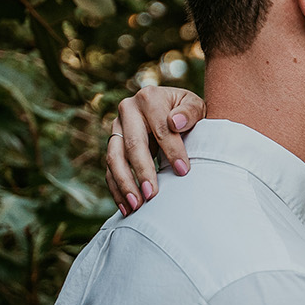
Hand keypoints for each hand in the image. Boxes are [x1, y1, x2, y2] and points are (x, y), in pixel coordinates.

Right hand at [106, 86, 205, 213]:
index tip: (183, 171)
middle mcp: (127, 110)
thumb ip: (190, 112)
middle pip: (132, 144)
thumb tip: (176, 123)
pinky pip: (109, 169)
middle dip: (142, 171)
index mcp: (149, 98)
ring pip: (114, 157)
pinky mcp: (112, 144)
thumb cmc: (187, 112)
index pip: (160, 127)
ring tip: (136, 206)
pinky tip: (126, 207)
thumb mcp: (195, 105)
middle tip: (152, 195)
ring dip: (124, 184)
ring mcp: (116, 127)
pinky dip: (116, 188)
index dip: (172, 150)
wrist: (172, 110)